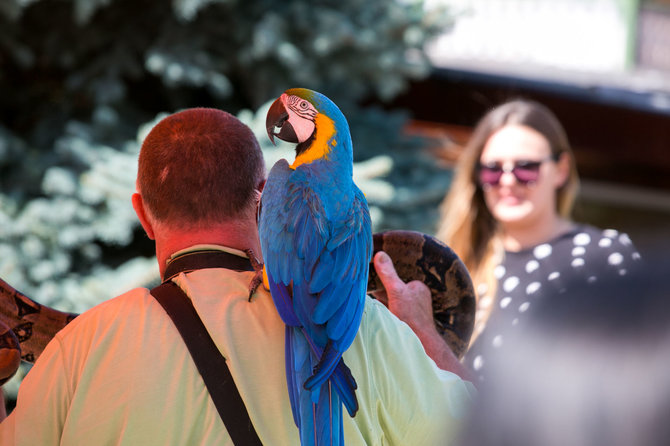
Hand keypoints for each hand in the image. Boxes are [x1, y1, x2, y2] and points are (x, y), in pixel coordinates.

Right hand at [371, 250, 473, 380]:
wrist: (420, 345)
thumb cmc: (411, 317)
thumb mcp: (396, 291)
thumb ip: (388, 274)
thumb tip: (379, 253)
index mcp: (418, 288)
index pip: (397, 282)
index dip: (384, 284)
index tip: (371, 285)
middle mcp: (419, 300)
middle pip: (395, 294)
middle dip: (383, 296)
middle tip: (370, 298)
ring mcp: (415, 313)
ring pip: (394, 305)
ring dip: (384, 307)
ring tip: (375, 310)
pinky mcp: (410, 325)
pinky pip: (395, 316)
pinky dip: (387, 316)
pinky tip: (381, 319)